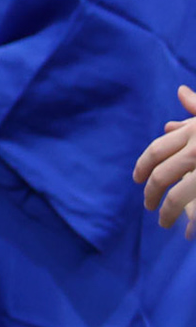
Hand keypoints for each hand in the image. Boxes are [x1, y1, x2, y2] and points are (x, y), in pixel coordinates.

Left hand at [136, 86, 195, 236]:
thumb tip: (181, 93)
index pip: (157, 150)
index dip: (143, 166)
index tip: (137, 179)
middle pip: (162, 176)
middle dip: (151, 194)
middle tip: (148, 206)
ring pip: (179, 197)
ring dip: (169, 212)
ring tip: (165, 223)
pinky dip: (194, 225)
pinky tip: (190, 234)